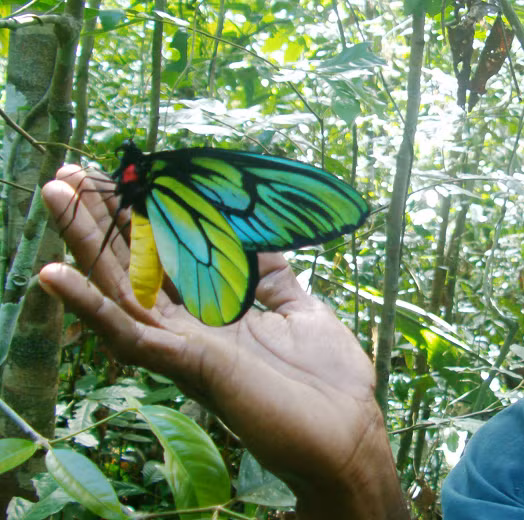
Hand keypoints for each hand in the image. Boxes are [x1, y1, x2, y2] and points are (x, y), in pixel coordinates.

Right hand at [39, 166, 406, 518]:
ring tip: (56, 195)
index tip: (124, 176)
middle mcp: (194, 328)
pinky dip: (89, 307)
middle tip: (69, 173)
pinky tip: (53, 274)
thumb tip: (260, 240)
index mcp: (218, 313)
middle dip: (103, 219)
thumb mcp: (303, 311)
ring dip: (86, 243)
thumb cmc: (329, 379)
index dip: (147, 219)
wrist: (351, 432)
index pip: (171, 258)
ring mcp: (186, 347)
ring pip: (121, 289)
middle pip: (136, 266)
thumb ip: (275, 279)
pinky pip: (129, 335)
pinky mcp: (188, 366)